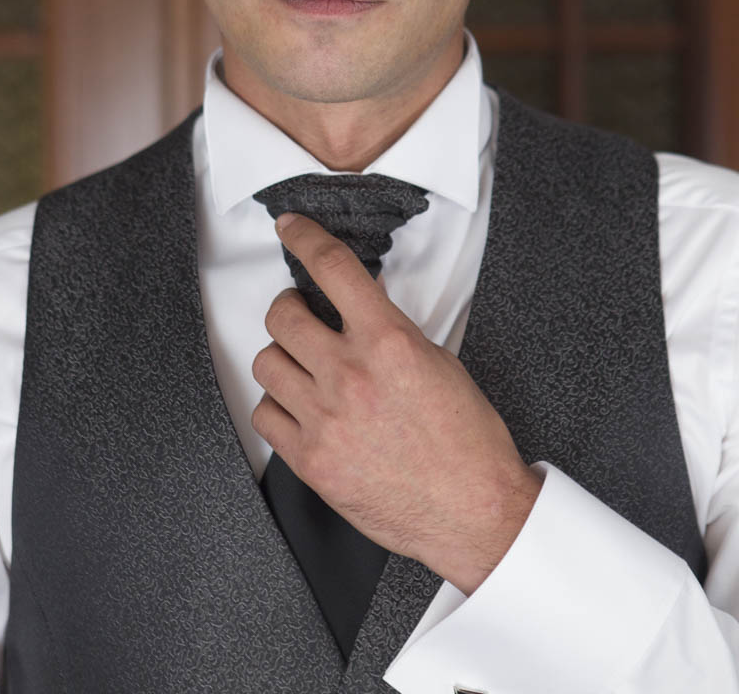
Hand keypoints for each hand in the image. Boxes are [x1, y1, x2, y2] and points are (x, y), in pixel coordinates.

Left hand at [251, 212, 542, 593]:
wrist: (473, 511)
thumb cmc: (466, 439)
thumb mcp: (437, 360)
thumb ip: (390, 328)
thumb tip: (361, 298)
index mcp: (388, 342)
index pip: (332, 268)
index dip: (304, 237)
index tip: (290, 227)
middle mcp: (351, 375)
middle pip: (282, 314)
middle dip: (289, 307)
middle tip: (304, 317)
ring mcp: (326, 419)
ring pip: (266, 362)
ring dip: (283, 358)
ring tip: (306, 368)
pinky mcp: (311, 460)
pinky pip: (265, 414)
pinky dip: (280, 406)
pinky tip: (303, 409)